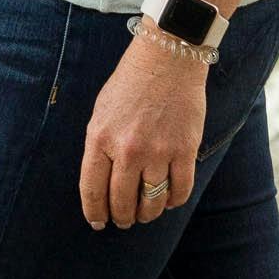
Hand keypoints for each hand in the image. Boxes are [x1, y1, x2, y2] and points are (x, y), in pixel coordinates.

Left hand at [80, 33, 205, 230]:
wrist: (168, 55)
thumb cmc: (131, 83)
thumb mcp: (102, 112)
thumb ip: (101, 148)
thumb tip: (103, 187)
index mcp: (100, 138)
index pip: (93, 191)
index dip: (95, 213)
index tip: (99, 222)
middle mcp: (128, 149)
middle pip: (123, 203)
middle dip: (123, 218)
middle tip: (125, 220)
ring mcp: (158, 151)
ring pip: (152, 203)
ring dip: (148, 213)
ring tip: (146, 211)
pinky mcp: (185, 149)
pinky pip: (180, 191)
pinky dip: (174, 201)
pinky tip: (169, 198)